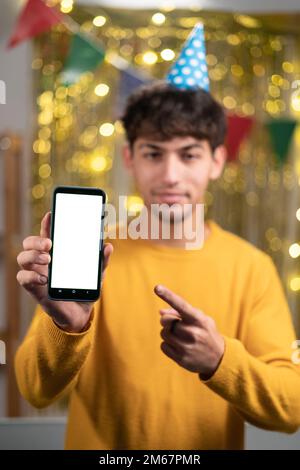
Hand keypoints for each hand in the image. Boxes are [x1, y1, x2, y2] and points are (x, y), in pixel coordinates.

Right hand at [16, 211, 112, 332]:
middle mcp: (42, 261)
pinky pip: (23, 277)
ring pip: (22, 257)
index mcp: (56, 253)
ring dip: (33, 255)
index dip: (47, 223)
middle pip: (28, 243)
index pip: (47, 233)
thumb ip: (102, 261)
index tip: (51, 214)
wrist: (79, 314)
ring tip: (48, 259)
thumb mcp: (96, 275)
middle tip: (50, 244)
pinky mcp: (34, 288)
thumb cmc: (84, 289)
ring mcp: (36, 273)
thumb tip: (108, 246)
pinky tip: (44, 277)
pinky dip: (31, 275)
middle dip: (36, 240)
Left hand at [154, 284, 224, 378]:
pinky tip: (179, 346)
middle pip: (166, 321)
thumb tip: (161, 312)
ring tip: (180, 336)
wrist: (219, 358)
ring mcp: (187, 347)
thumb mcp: (200, 318)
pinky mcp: (181, 359)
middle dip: (167, 321)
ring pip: (163, 333)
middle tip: (177, 324)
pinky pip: (163, 346)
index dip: (168, 295)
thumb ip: (181, 312)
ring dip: (167, 333)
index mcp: (199, 319)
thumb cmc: (206, 332)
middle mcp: (193, 333)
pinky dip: (167, 344)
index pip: (181, 305)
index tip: (157, 287)